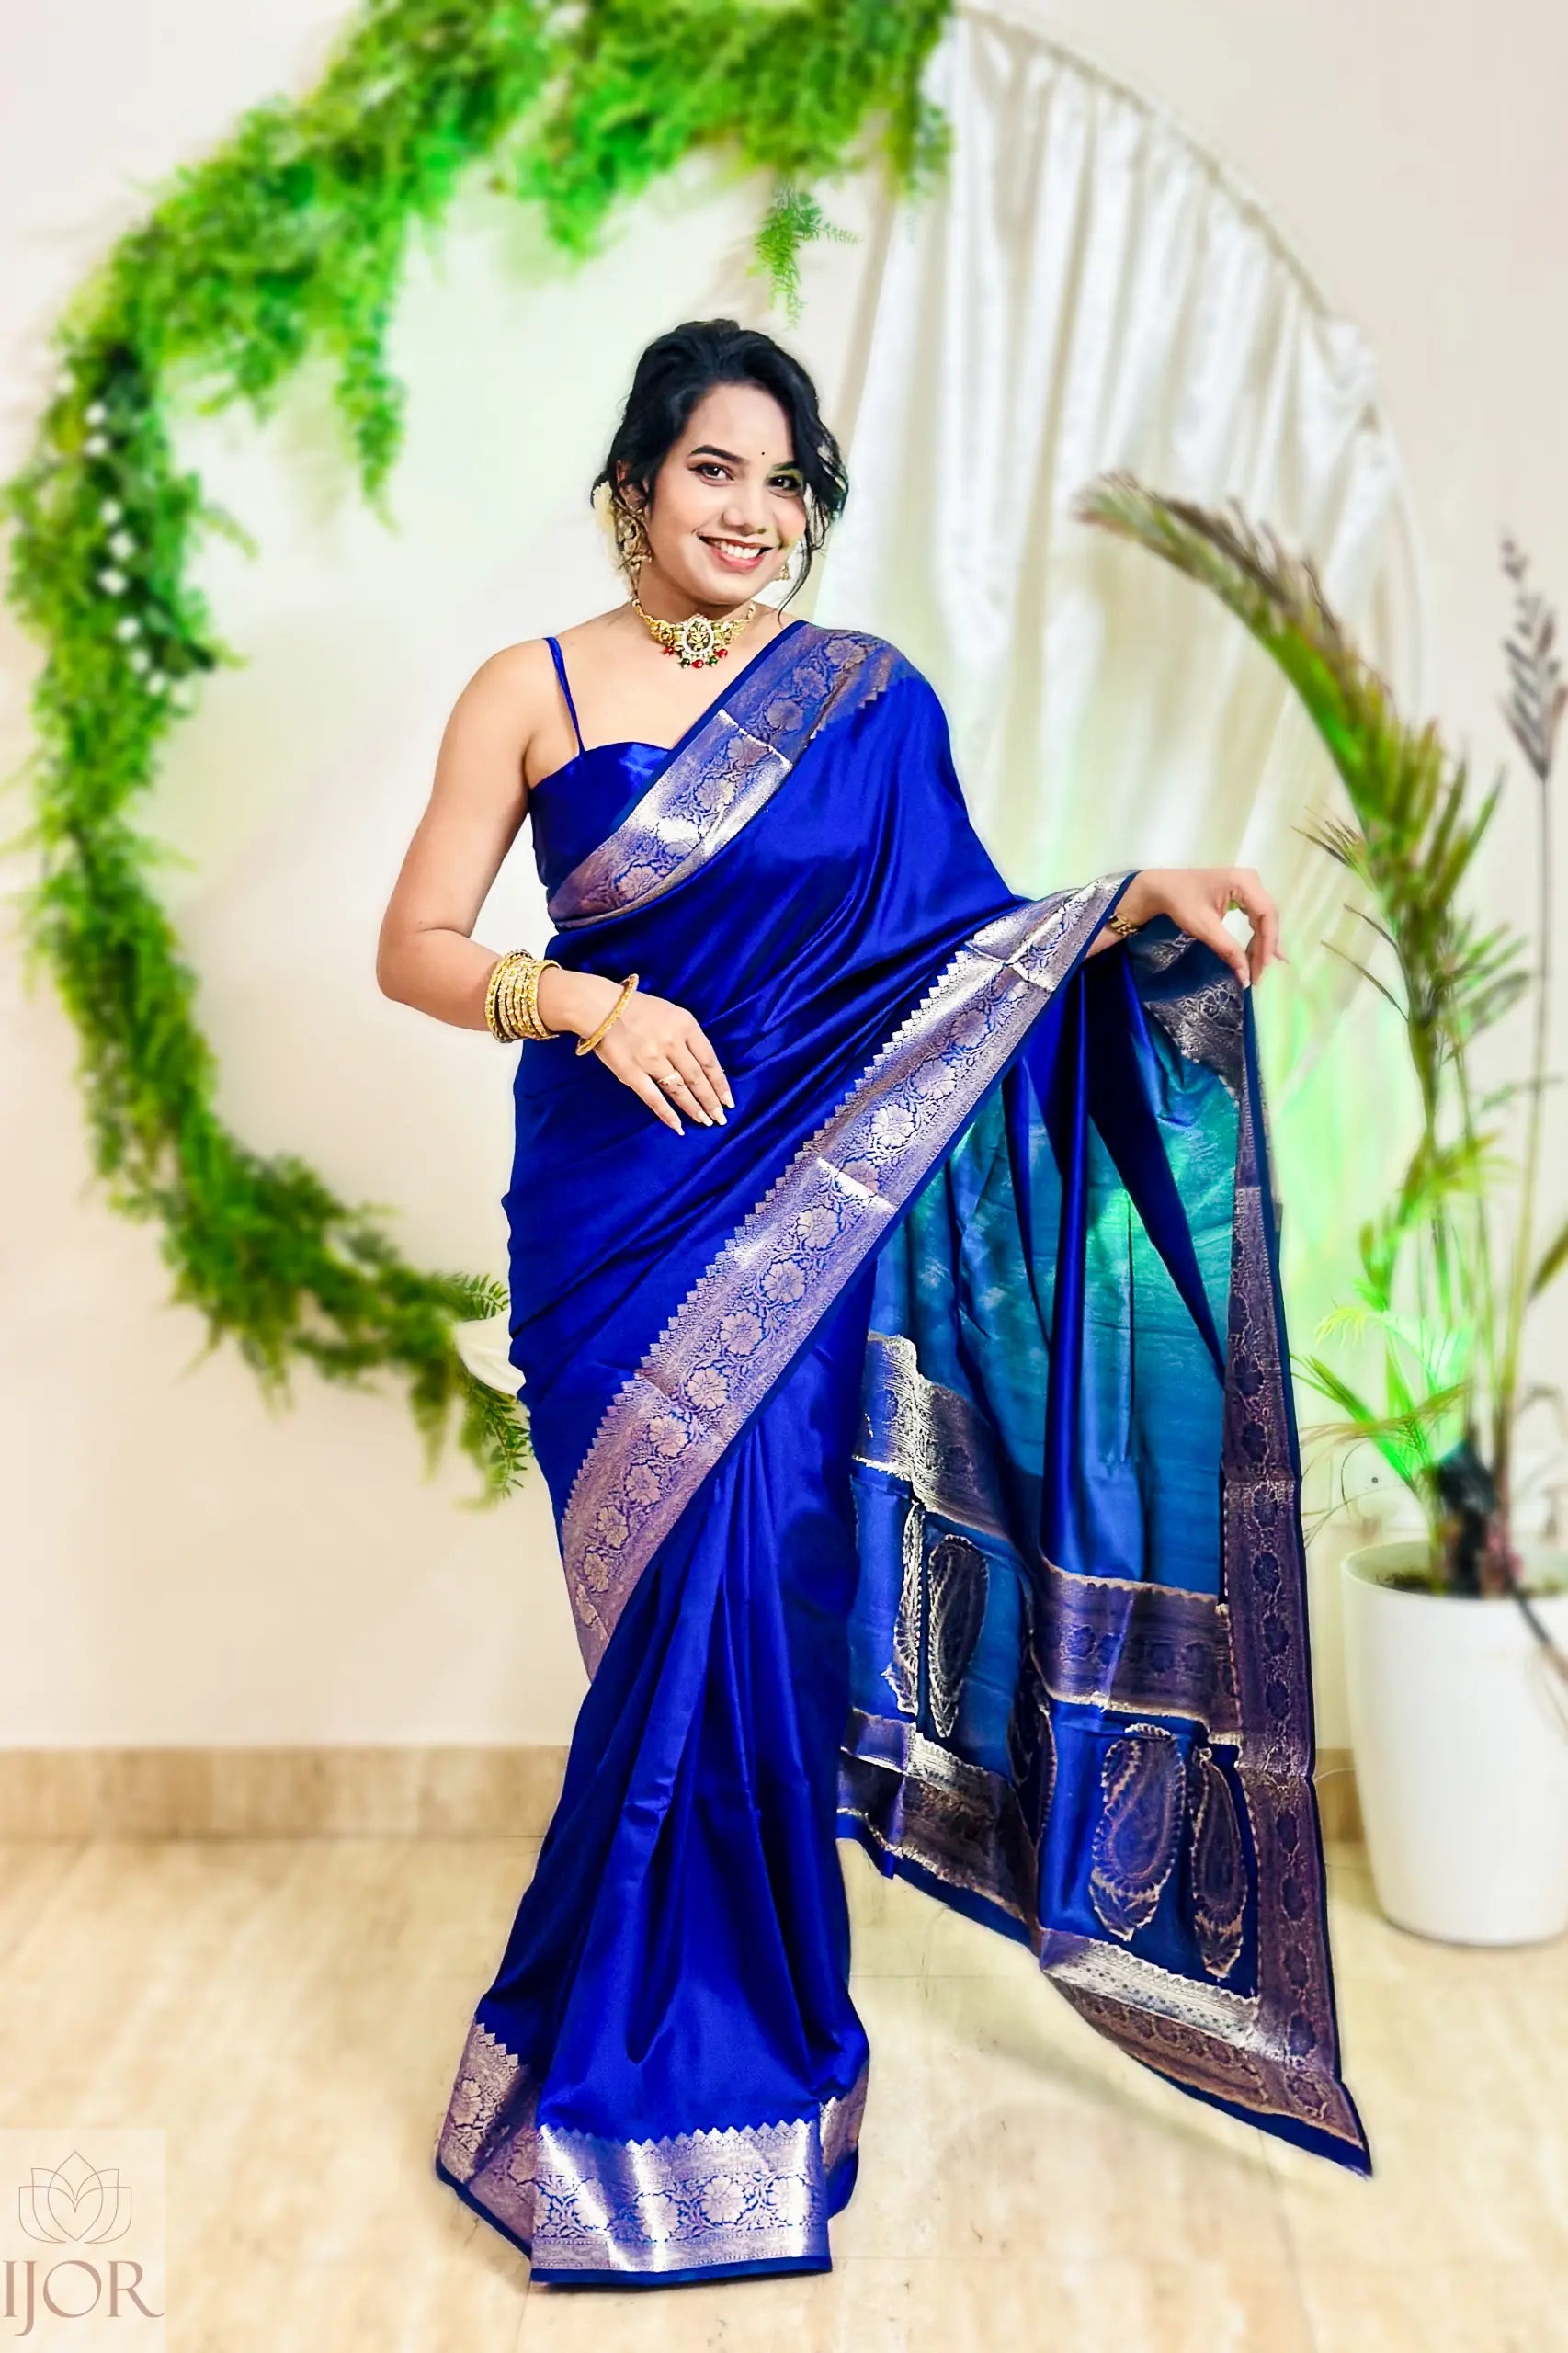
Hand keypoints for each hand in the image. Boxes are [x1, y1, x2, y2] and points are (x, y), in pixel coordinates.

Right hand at [536, 967, 733, 1134]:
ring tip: (705, 1121)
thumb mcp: (672, 1013)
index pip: (709, 1060)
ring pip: (679, 1089)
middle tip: (720, 1118)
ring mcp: (651, 1059)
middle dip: (711, 1100)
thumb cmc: (638, 1008)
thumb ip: (688, 1037)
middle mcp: (671, 1043)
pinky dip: (667, 1114)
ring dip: (694, 1108)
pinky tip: (678, 1126)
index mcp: (684, 1025)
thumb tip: (706, 1067)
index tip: (728, 1100)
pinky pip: (653, 1098)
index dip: (720, 1083)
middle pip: (697, 1077)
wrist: (600, 1007)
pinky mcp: (632, 1073)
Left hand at [1112, 867, 1284, 990]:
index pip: (1266, 914)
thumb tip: (1246, 977)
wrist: (1163, 887)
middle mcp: (1251, 880)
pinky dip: (1255, 935)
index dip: (1268, 942)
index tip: (1263, 966)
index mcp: (1244, 881)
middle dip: (1265, 946)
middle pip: (1267, 917)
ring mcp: (1248, 885)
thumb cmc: (1181, 903)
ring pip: (1263, 918)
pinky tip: (1258, 953)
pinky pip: (1255, 916)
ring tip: (1260, 968)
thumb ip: (1228, 949)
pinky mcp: (1243, 893)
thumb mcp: (1204, 927)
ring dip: (1262, 943)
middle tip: (1260, 973)